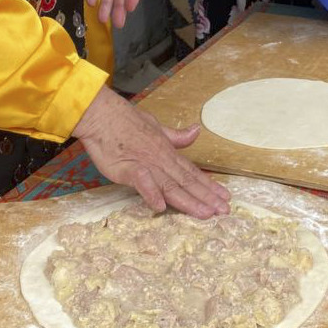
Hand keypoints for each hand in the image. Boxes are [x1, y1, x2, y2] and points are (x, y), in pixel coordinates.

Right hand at [74, 86, 230, 218]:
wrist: (102, 114)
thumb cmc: (126, 120)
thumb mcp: (156, 126)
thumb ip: (175, 136)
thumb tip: (196, 131)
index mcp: (167, 152)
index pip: (191, 172)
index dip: (209, 185)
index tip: (224, 196)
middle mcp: (161, 160)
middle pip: (186, 181)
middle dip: (206, 197)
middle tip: (224, 211)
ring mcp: (146, 163)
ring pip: (170, 185)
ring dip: (188, 200)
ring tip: (205, 213)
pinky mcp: (127, 167)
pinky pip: (142, 181)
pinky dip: (151, 192)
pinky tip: (160, 206)